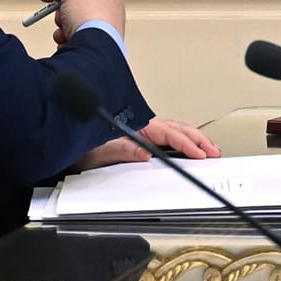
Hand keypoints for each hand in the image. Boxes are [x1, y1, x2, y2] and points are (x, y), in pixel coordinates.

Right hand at [38, 0, 125, 45]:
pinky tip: (69, 41)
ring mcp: (103, 30)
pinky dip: (67, 41)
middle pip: (76, 5)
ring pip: (72, 24)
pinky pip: (74, 40)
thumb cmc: (89, 17)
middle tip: (61, 13)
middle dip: (62, 11)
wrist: (93, 47)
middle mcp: (109, 11)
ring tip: (66, 29)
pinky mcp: (96, 46)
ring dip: (62, 27)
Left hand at [71, 118, 218, 169]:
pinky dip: (184, 139)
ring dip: (194, 138)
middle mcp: (142, 126)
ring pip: (176, 130)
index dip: (188, 144)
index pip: (170, 134)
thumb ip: (123, 150)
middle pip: (178, 129)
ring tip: (209, 148)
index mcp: (137, 127)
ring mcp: (142, 130)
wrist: (66, 140)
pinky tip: (189, 145)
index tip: (201, 154)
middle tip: (214, 152)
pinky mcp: (140, 137)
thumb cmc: (78, 145)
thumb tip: (146, 154)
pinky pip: (168, 135)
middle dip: (199, 140)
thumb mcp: (99, 151)